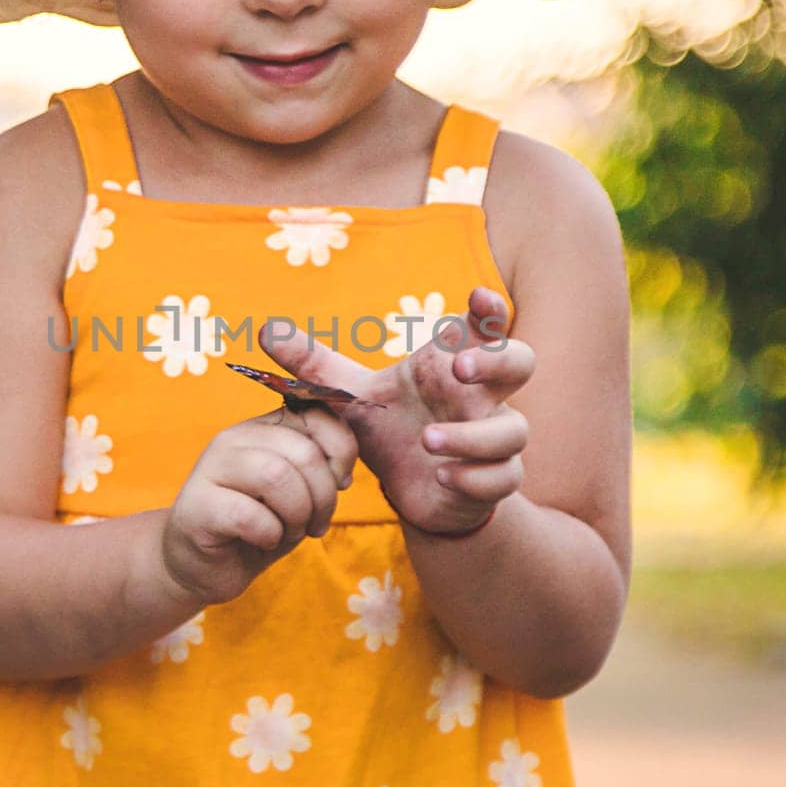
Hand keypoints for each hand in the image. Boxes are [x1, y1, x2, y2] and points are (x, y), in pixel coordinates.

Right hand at [157, 404, 357, 608]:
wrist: (202, 565)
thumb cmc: (256, 527)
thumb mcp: (298, 493)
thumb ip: (319, 470)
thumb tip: (341, 474)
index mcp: (264, 427)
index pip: (318, 415)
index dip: (342, 451)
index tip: (340, 484)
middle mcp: (235, 438)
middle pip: (304, 452)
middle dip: (323, 496)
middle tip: (314, 523)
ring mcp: (211, 467)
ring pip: (277, 476)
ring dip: (296, 514)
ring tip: (288, 531)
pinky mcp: (198, 505)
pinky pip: (250, 515)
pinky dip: (269, 534)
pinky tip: (263, 541)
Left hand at [257, 286, 532, 535]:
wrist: (409, 488)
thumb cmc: (390, 427)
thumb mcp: (350, 396)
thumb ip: (312, 365)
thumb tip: (265, 330)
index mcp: (449, 364)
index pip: (483, 326)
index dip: (489, 310)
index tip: (478, 298)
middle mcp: (480, 396)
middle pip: (520, 362)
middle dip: (499, 360)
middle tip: (461, 369)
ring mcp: (492, 437)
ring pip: (512, 428)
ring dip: (474, 434)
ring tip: (429, 439)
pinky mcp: (493, 480)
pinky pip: (503, 477)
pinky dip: (475, 476)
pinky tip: (442, 476)